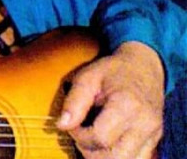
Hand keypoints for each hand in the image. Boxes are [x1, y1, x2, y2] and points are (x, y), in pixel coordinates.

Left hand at [57, 41, 164, 158]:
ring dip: (103, 157)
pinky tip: (106, 143)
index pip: (100, 138)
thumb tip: (62, 125)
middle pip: (114, 157)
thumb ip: (74, 101)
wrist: (142, 67)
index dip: (79, 135)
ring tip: (92, 138)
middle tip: (80, 133)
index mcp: (127, 105)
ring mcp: (153, 134)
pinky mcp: (154, 141)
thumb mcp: (88, 77)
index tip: (72, 124)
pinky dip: (117, 156)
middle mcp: (145, 123)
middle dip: (90, 151)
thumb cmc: (112, 71)